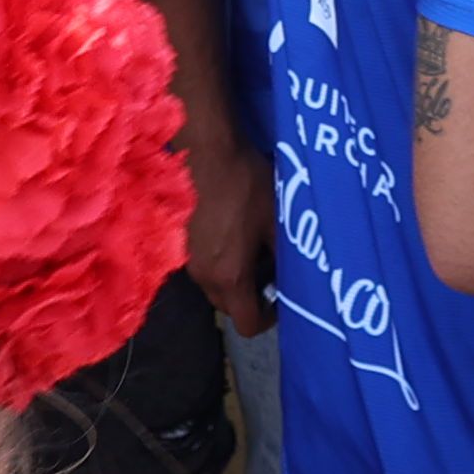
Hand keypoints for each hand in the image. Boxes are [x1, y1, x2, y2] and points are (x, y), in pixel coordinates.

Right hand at [180, 108, 274, 331]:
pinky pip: (201, 263)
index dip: (268, 318)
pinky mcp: (177, 239)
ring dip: (232, 276)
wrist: (204, 149)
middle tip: (269, 266)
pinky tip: (230, 228)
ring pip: (213, 284)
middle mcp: (203, 275)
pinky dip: (217, 258)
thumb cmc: (244, 184)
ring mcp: (186, 258)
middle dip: (250, 295)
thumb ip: (284, 256)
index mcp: (229, 276)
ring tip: (250, 243)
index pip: (246, 324)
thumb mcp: (275, 220)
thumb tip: (296, 277)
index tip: (280, 296)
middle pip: (229, 306)